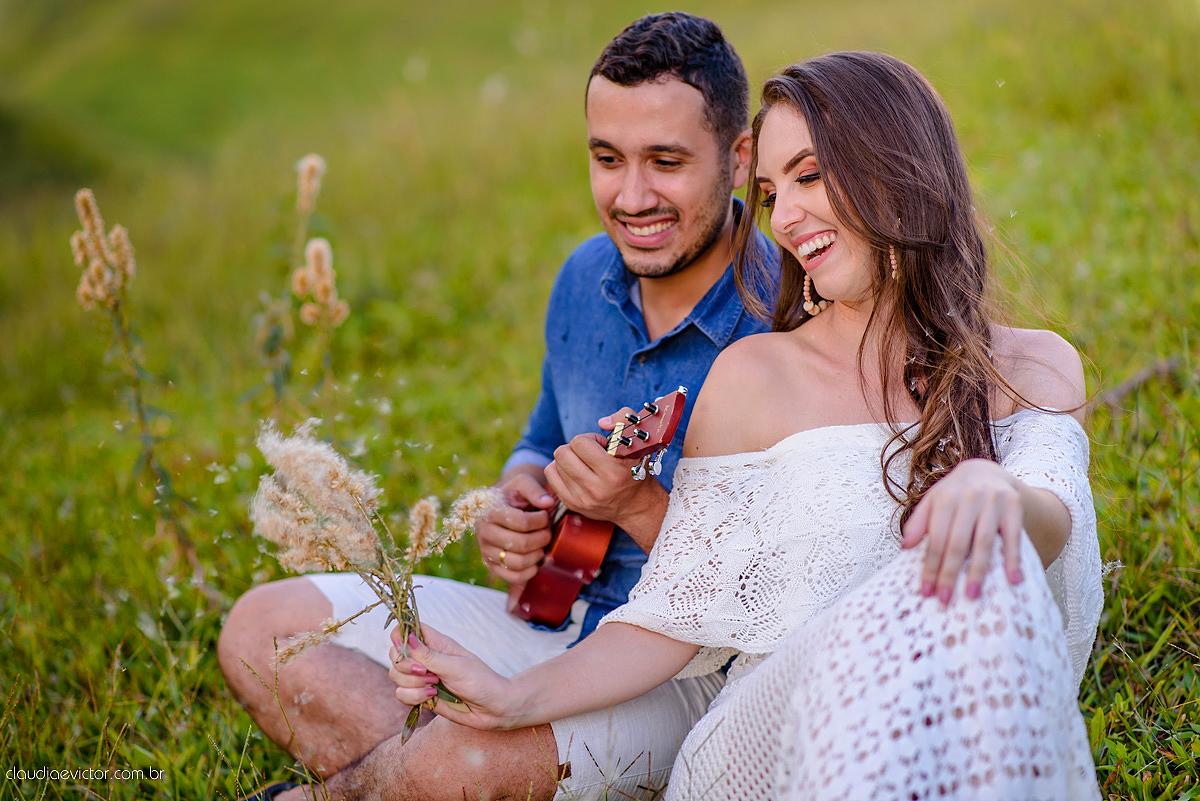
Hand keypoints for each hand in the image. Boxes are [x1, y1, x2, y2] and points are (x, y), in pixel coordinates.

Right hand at [388, 625, 521, 729]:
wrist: (492, 708)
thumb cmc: (480, 681)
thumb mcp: (455, 666)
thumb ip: (429, 655)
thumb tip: (407, 637)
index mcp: (435, 643)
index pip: (406, 630)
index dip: (400, 637)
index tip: (406, 649)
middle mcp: (425, 658)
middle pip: (395, 655)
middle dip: (406, 667)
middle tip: (428, 673)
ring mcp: (421, 677)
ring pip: (396, 676)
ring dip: (412, 684)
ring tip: (434, 686)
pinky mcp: (421, 695)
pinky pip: (401, 694)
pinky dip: (413, 697)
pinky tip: (432, 697)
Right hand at [476, 472, 555, 585]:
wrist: (495, 506)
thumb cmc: (512, 494)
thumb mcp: (522, 483)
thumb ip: (534, 490)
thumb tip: (548, 503)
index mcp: (490, 511)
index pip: (521, 522)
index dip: (541, 520)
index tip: (545, 515)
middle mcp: (484, 532)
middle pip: (521, 544)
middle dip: (542, 539)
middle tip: (547, 532)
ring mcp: (486, 551)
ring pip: (518, 562)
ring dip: (537, 555)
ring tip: (542, 545)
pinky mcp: (490, 565)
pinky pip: (512, 577)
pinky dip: (529, 572)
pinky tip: (536, 561)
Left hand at [543, 409, 665, 542]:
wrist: (636, 507)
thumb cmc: (636, 472)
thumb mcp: (636, 445)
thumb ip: (623, 421)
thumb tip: (602, 422)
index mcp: (612, 472)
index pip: (579, 443)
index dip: (590, 438)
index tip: (601, 446)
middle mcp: (595, 488)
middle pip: (562, 453)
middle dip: (575, 447)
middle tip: (589, 453)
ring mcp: (582, 498)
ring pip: (556, 463)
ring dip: (569, 458)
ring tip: (584, 463)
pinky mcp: (572, 504)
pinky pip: (551, 476)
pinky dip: (559, 469)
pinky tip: (574, 471)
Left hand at [900, 458, 1023, 603]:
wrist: (987, 471)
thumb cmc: (955, 494)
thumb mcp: (933, 501)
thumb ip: (918, 523)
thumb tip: (905, 547)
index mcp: (945, 497)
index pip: (936, 538)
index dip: (930, 566)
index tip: (927, 590)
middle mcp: (969, 497)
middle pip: (958, 543)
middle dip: (950, 573)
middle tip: (945, 598)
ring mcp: (993, 501)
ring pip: (984, 542)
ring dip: (978, 571)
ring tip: (972, 594)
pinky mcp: (1014, 506)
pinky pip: (1013, 537)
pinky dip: (1013, 559)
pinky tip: (1012, 579)